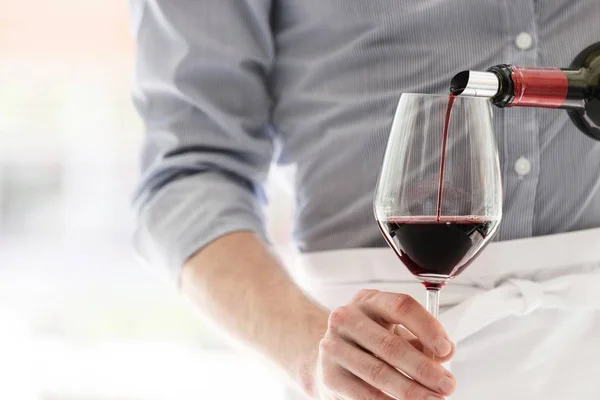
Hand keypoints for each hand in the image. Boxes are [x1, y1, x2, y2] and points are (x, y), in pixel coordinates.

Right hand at [314, 289, 454, 398]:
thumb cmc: (370, 341)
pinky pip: (364, 394)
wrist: (331, 357)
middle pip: (390, 345)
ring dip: (410, 391)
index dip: (427, 327)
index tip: (445, 350)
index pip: (401, 306)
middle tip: (447, 385)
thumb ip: (422, 339)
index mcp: (369, 301)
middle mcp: (347, 318)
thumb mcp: (395, 331)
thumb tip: (447, 351)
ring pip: (378, 372)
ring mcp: (334, 346)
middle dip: (424, 369)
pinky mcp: (329, 374)